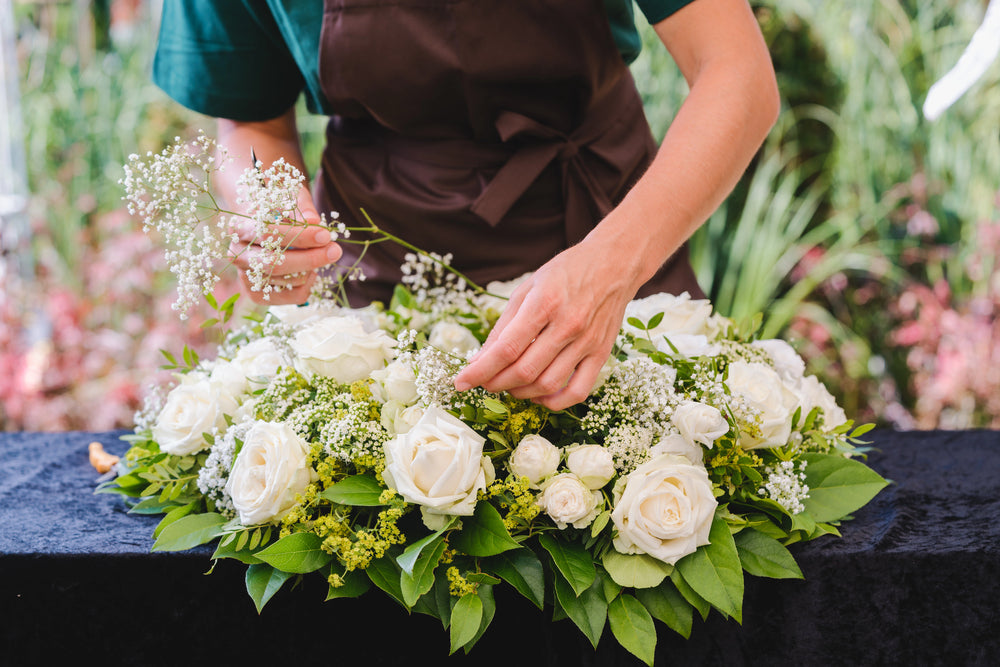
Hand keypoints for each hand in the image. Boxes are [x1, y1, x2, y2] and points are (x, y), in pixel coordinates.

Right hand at [228, 185, 341, 304]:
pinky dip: (308, 284)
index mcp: (239, 227)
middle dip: (310, 258)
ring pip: (287, 281)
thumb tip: (313, 220)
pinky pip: (292, 296)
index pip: (268, 234)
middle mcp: (237, 254)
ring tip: (321, 254)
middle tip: (335, 250)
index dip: (299, 236)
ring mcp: (245, 277)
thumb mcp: (290, 198)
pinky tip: (310, 270)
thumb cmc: (278, 209)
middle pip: (275, 263)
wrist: (261, 227)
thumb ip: (301, 206)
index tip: (325, 235)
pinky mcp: (257, 295)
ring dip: (312, 269)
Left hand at [453, 240, 636, 410]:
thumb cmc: (566, 272)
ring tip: (507, 385)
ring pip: (547, 384)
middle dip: (495, 383)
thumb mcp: (527, 287)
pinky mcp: (601, 354)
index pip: (506, 348)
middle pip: (524, 370)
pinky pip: (577, 391)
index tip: (461, 381)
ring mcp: (587, 342)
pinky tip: (538, 395)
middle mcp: (567, 325)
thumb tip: (481, 359)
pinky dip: (554, 402)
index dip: (480, 370)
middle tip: (483, 382)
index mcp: (544, 303)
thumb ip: (504, 324)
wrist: (614, 264)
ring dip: (520, 393)